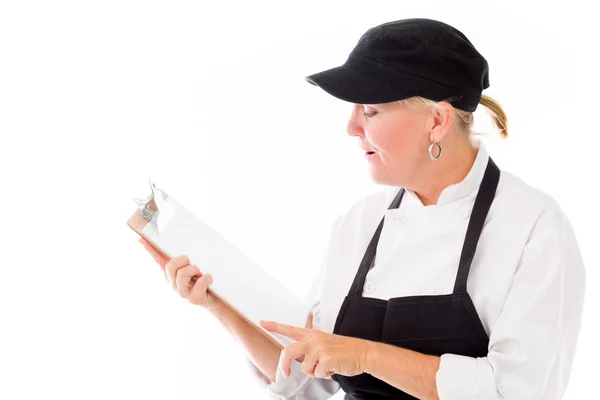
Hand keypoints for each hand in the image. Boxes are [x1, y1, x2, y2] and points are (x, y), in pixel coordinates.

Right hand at [138, 237, 222, 311]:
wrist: (216, 300)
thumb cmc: (205, 281)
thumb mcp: (195, 268)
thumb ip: (187, 258)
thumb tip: (186, 240)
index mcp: (171, 273)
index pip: (158, 260)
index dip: (150, 250)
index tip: (142, 239)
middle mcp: (174, 283)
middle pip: (170, 266)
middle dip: (183, 260)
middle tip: (192, 263)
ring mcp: (182, 292)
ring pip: (182, 274)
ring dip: (194, 269)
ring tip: (200, 273)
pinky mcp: (193, 299)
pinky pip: (200, 283)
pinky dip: (207, 278)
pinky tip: (209, 278)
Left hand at [259, 320, 373, 378]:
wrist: (363, 353)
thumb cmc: (345, 351)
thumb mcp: (325, 344)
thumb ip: (311, 348)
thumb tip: (301, 361)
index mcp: (313, 335)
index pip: (290, 328)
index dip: (275, 326)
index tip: (262, 322)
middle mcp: (314, 339)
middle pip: (289, 351)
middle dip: (284, 365)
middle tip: (285, 373)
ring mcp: (319, 348)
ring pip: (305, 368)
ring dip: (316, 372)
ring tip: (328, 366)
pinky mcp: (326, 358)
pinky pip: (317, 374)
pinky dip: (325, 375)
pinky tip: (333, 368)